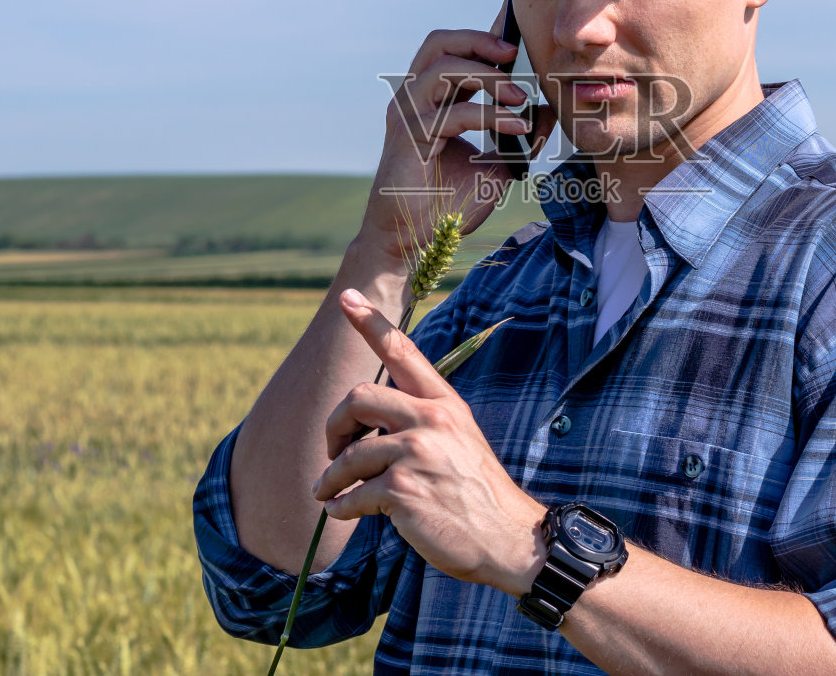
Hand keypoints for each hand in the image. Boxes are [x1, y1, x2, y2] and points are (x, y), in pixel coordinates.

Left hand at [312, 287, 548, 595]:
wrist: (509, 538)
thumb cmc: (477, 492)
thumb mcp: (459, 440)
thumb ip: (419, 423)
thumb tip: (366, 428)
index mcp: (445, 403)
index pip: (403, 351)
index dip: (371, 322)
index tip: (346, 297)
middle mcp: (432, 420)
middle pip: (359, 398)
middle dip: (334, 425)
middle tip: (332, 449)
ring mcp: (418, 454)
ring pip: (350, 454)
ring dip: (330, 477)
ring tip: (326, 491)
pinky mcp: (405, 491)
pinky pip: (354, 494)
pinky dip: (341, 506)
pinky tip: (341, 512)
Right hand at [357, 0, 558, 265]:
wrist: (414, 240)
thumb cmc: (447, 204)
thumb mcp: (498, 165)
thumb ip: (519, 136)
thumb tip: (548, 111)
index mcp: (432, 99)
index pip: (456, 50)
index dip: (486, 34)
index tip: (519, 26)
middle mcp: (415, 99)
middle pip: (439, 42)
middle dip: (481, 40)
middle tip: (516, 53)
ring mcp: (407, 114)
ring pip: (443, 68)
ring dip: (487, 77)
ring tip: (520, 97)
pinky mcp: (409, 136)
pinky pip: (451, 112)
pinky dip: (488, 114)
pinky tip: (515, 125)